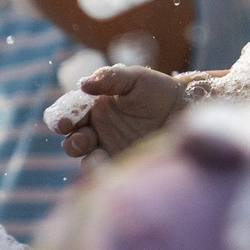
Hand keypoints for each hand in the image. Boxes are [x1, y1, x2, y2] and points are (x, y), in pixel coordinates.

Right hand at [56, 64, 187, 158]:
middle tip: (81, 138)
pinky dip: (101, 171)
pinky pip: (106, 171)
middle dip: (72, 141)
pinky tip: (106, 164)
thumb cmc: (158, 89)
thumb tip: (83, 85)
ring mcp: (110, 148)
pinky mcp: (123, 163)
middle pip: (74, 140)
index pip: (70, 116)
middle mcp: (98, 130)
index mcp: (95, 107)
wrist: (186, 108)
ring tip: (94, 152)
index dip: (63, 119)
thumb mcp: (134, 78)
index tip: (63, 122)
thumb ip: (110, 78)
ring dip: (85, 157)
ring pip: (87, 158)